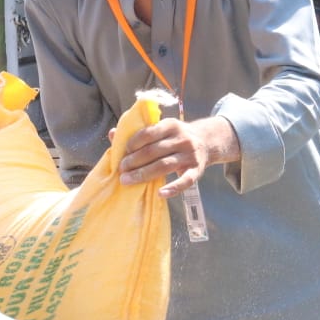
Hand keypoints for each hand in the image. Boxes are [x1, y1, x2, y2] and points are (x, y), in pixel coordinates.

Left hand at [119, 116, 238, 197]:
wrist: (207, 141)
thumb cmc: (175, 137)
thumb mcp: (161, 129)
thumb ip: (138, 132)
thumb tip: (112, 134)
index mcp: (171, 125)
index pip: (149, 132)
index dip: (133, 143)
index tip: (123, 152)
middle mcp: (182, 138)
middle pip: (154, 151)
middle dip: (134, 161)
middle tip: (120, 169)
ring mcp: (191, 155)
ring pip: (165, 165)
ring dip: (144, 174)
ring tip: (127, 180)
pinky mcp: (198, 169)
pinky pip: (185, 181)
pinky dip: (173, 188)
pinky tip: (160, 194)